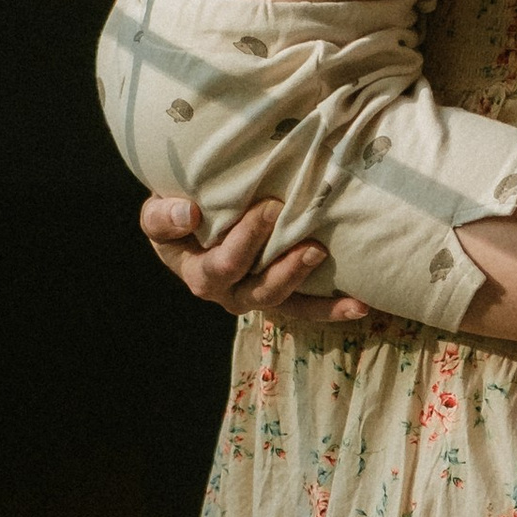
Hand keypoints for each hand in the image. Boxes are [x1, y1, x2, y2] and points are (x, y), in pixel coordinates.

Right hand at [139, 191, 363, 318]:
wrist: (191, 218)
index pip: (223, 265)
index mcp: (198, 273)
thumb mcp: (157, 212)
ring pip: (284, 302)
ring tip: (323, 254)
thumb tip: (189, 213)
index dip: (247, 240)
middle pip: (258, 288)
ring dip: (308, 285)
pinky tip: (360, 305)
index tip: (271, 207)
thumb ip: (163, 216)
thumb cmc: (176, 211)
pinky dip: (332, 309)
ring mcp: (256, 296)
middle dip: (282, 260)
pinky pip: (306, 308)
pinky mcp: (281, 295)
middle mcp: (228, 293)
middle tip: (307, 227)